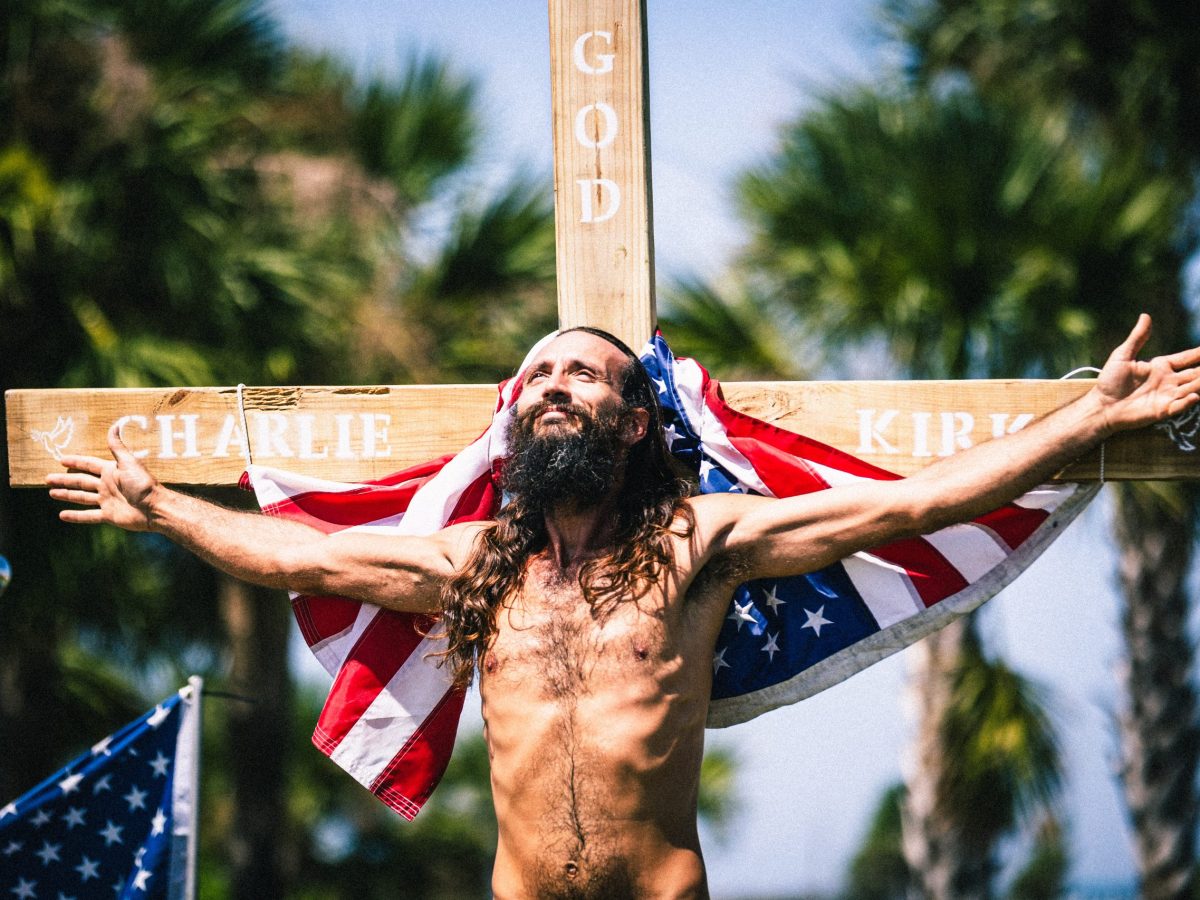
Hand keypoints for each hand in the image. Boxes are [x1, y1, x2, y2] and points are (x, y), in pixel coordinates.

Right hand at [47, 423, 161, 530]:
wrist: (154, 507)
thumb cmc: (143, 483)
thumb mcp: (128, 462)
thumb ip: (117, 446)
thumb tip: (114, 425)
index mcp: (111, 471)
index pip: (88, 465)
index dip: (75, 462)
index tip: (61, 460)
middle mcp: (107, 485)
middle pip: (80, 481)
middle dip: (64, 480)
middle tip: (47, 478)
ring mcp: (107, 501)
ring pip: (82, 497)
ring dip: (67, 495)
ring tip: (51, 493)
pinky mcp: (108, 515)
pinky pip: (88, 516)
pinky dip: (75, 516)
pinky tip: (62, 515)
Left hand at [1094, 314, 1199, 433]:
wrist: (1101, 406)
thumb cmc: (1110, 381)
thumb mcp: (1122, 356)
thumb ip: (1137, 338)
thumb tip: (1145, 315)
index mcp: (1161, 366)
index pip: (1186, 358)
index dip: (1199, 353)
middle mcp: (1168, 381)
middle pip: (1195, 373)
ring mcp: (1167, 396)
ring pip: (1192, 388)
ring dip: (1199, 384)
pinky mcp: (1162, 410)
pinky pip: (1179, 406)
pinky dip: (1188, 401)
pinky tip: (1194, 395)